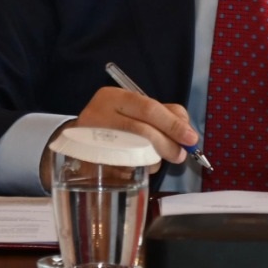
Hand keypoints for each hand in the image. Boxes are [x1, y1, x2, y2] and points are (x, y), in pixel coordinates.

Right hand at [40, 87, 200, 187]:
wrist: (76, 139)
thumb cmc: (114, 121)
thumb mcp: (135, 109)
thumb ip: (163, 114)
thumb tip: (187, 133)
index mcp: (113, 97)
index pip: (148, 108)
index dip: (173, 124)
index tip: (191, 139)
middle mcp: (99, 115)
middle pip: (142, 130)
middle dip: (168, 144)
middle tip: (180, 155)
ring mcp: (91, 141)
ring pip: (133, 152)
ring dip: (154, 159)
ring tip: (158, 159)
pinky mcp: (90, 164)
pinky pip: (122, 170)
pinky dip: (137, 169)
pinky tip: (138, 166)